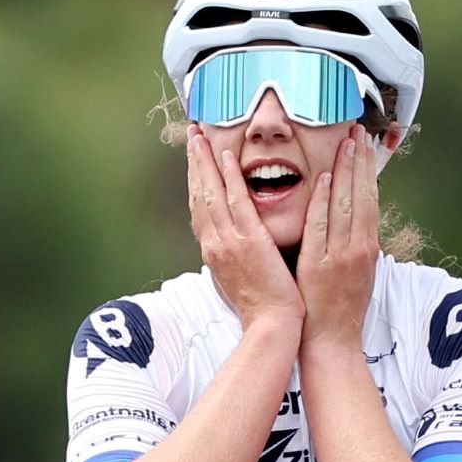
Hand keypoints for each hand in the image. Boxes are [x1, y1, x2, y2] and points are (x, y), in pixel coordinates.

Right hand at [188, 127, 302, 334]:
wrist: (271, 326)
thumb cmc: (262, 307)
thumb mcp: (240, 278)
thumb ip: (235, 255)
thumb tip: (233, 243)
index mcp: (213, 251)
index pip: (199, 208)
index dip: (194, 180)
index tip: (194, 158)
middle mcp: (214, 243)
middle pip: (198, 195)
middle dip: (193, 163)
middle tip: (191, 134)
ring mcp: (228, 242)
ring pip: (210, 193)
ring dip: (204, 161)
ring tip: (200, 134)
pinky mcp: (248, 241)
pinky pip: (236, 202)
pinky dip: (228, 177)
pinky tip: (225, 155)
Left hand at [297, 130, 380, 351]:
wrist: (331, 343)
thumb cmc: (340, 309)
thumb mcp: (357, 272)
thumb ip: (355, 243)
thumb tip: (355, 219)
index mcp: (367, 247)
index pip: (370, 198)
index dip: (368, 169)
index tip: (365, 143)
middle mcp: (359, 247)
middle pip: (362, 195)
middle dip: (360, 159)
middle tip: (357, 129)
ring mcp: (341, 256)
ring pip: (346, 205)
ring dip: (347, 170)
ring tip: (346, 140)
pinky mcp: (320, 265)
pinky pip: (322, 227)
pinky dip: (325, 202)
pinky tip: (326, 178)